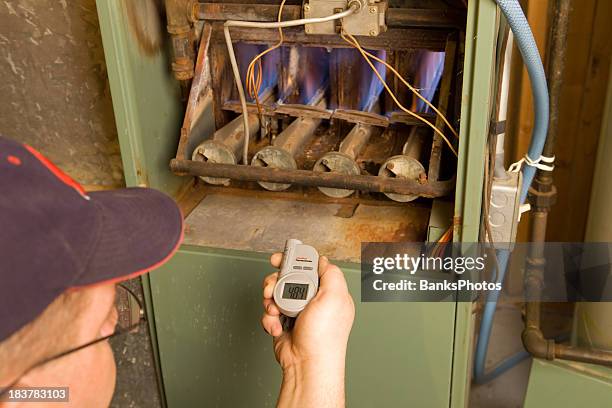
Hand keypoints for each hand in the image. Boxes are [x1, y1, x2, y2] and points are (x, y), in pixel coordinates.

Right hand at [262, 253, 354, 406]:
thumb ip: (331, 273)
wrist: (306, 364)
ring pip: (275, 294)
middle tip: (271, 287)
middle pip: (287, 277)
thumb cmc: (323, 337)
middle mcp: (313, 301)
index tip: (280, 259)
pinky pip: (270, 312)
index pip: (310, 266)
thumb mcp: (335, 297)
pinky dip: (269, 318)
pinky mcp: (283, 323)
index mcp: (328, 292)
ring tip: (275, 311)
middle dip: (275, 281)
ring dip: (270, 301)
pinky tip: (277, 326)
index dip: (294, 259)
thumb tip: (323, 261)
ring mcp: (297, 312)